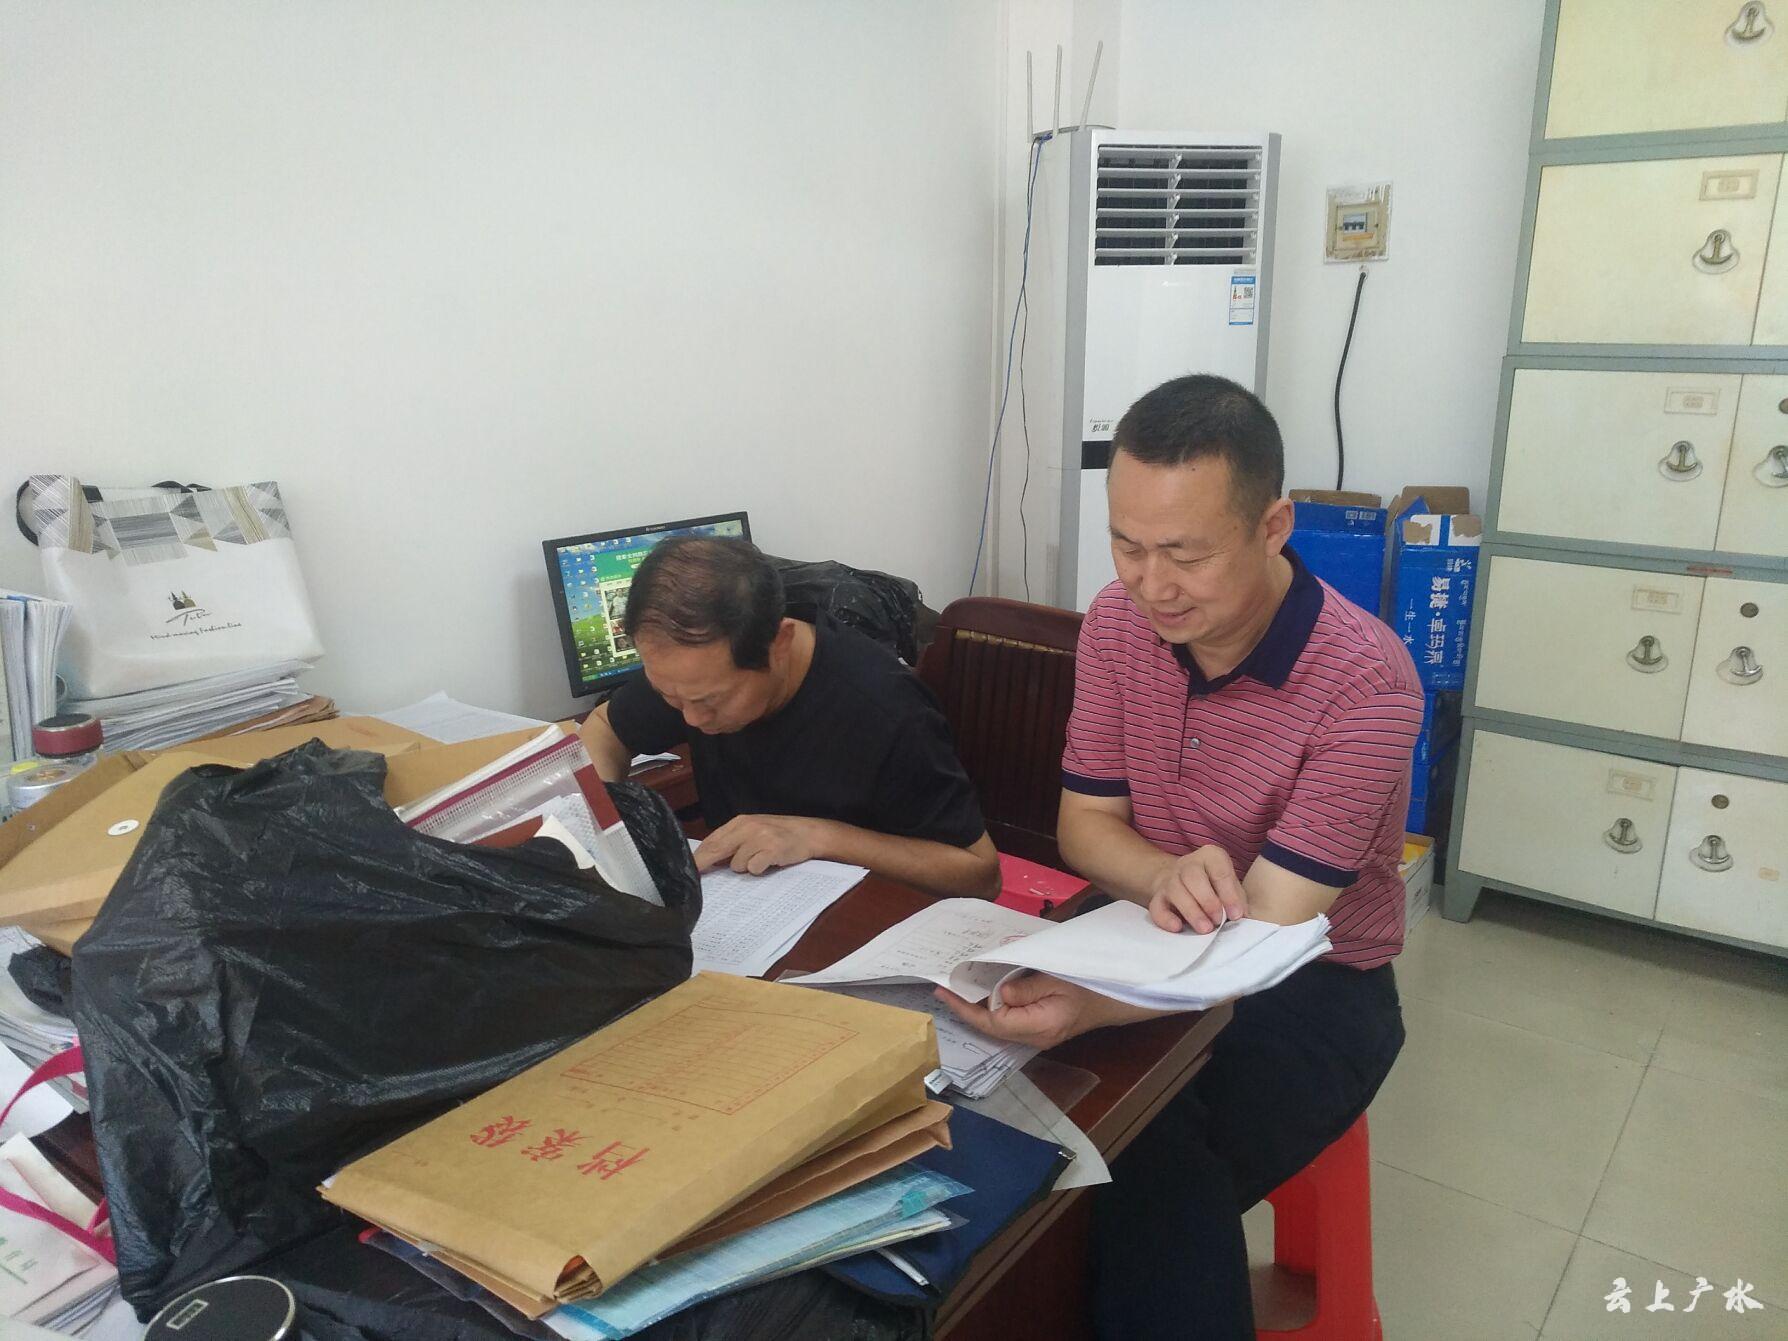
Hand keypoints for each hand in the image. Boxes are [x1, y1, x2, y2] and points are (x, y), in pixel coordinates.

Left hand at [693, 814, 823, 875]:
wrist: (810, 833)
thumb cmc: (779, 834)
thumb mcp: (754, 831)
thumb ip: (733, 841)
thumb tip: (708, 859)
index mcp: (741, 821)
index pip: (712, 840)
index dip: (698, 857)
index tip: (688, 869)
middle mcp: (749, 827)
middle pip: (717, 849)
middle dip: (705, 864)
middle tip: (696, 877)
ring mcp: (761, 838)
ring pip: (736, 864)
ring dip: (744, 868)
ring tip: (759, 861)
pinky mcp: (772, 850)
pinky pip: (754, 869)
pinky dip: (758, 871)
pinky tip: (768, 864)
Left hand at [934, 973, 1121, 1050]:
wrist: (1114, 999)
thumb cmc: (1088, 985)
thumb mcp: (1057, 979)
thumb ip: (1026, 988)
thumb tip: (999, 994)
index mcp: (1038, 1026)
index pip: (993, 1022)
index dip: (966, 1009)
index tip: (944, 992)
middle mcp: (1034, 1037)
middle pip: (992, 1027)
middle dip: (966, 1009)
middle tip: (943, 988)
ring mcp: (1036, 1035)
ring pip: (998, 1025)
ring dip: (977, 1008)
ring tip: (956, 989)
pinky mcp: (1039, 1027)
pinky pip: (1009, 1020)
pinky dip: (992, 1007)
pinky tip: (983, 993)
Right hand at [1148, 845, 1244, 933]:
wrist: (1184, 880)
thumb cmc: (1214, 885)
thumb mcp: (1230, 886)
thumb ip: (1237, 899)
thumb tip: (1242, 916)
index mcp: (1210, 856)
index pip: (1219, 871)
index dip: (1229, 894)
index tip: (1236, 915)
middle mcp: (1188, 864)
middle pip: (1192, 876)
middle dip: (1207, 901)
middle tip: (1217, 921)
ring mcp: (1170, 879)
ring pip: (1175, 890)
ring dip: (1191, 911)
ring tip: (1205, 929)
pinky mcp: (1157, 897)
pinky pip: (1156, 906)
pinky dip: (1165, 918)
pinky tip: (1178, 928)